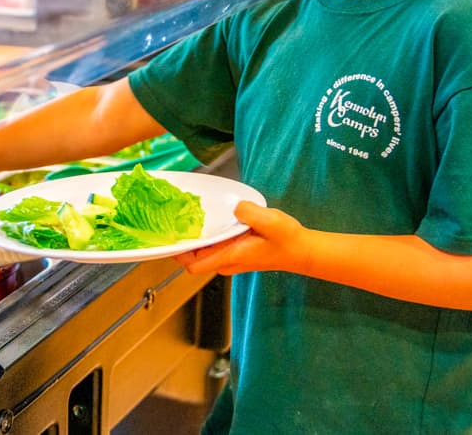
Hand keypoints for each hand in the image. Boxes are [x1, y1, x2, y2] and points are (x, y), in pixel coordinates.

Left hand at [173, 202, 312, 275]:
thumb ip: (250, 213)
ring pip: (204, 251)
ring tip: (190, 217)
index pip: (193, 264)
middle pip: (194, 257)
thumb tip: (235, 207)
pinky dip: (209, 236)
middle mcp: (227, 261)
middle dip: (183, 241)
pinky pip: (214, 246)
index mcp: (230, 256)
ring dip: (196, 238)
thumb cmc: (287, 241)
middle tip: (176, 219)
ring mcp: (231, 258)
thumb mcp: (271, 222)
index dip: (178, 252)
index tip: (169, 236)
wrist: (301, 251)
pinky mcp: (236, 252)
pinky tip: (211, 220)